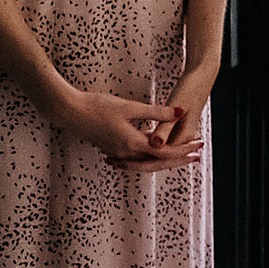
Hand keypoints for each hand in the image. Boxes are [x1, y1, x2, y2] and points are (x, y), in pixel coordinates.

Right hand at [46, 87, 203, 172]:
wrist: (70, 111)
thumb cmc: (98, 106)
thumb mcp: (131, 107)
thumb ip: (156, 112)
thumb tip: (180, 112)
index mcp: (132, 143)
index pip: (164, 152)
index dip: (183, 150)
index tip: (198, 146)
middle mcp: (125, 152)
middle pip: (157, 161)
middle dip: (178, 158)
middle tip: (196, 154)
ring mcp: (117, 152)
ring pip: (146, 161)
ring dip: (165, 158)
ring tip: (181, 154)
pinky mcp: (111, 148)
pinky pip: (135, 158)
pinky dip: (149, 156)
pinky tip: (155, 148)